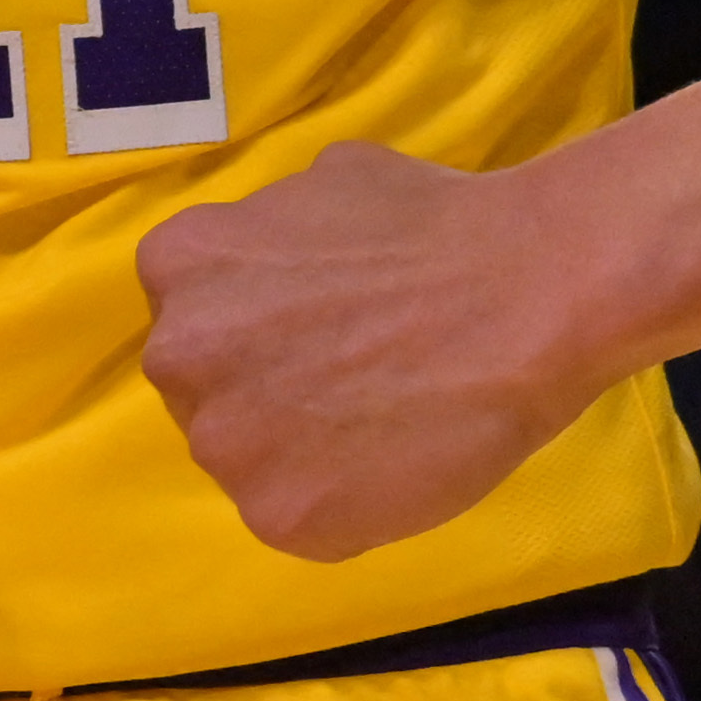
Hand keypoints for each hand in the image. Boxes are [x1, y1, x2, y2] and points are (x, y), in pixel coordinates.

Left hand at [136, 141, 600, 561]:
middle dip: (264, 388)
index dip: (253, 331)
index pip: (192, 317)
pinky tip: (397, 462)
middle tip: (345, 377)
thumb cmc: (433, 222)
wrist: (522, 291)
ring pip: (249, 461)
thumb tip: (276, 269)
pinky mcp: (280, 516)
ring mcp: (225, 444)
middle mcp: (180, 356)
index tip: (310, 333)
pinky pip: (302, 518)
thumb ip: (267, 237)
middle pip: (206, 391)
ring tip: (381, 420)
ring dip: (298, 451)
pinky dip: (345, 503)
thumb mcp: (320, 182)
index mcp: (178, 265)